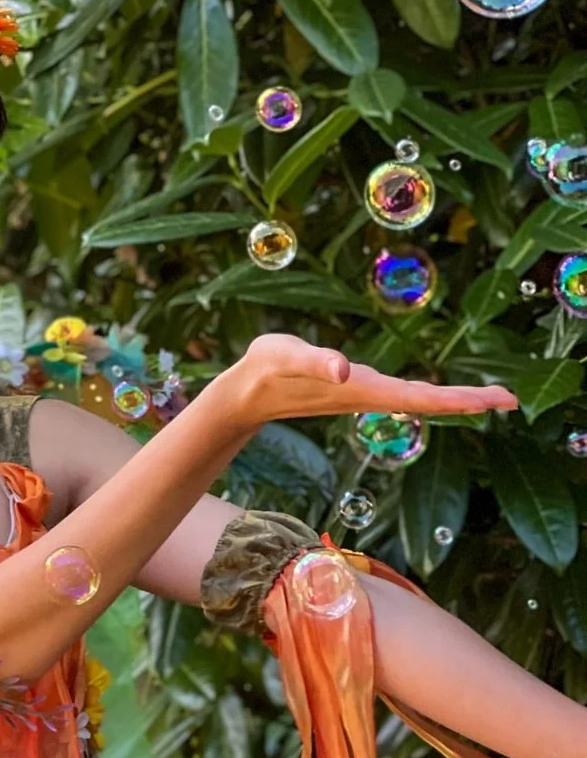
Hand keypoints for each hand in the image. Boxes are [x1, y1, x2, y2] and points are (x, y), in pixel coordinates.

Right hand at [222, 333, 517, 429]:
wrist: (246, 393)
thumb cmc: (265, 370)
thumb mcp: (285, 356)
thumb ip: (314, 361)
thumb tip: (342, 369)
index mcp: (359, 389)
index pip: (418, 396)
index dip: (457, 399)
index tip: (492, 402)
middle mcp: (369, 396)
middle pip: (428, 402)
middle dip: (469, 401)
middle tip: (511, 400)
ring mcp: (366, 395)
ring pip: (421, 400)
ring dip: (457, 400)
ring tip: (491, 399)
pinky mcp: (359, 390)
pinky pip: (408, 395)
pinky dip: (435, 395)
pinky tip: (446, 396)